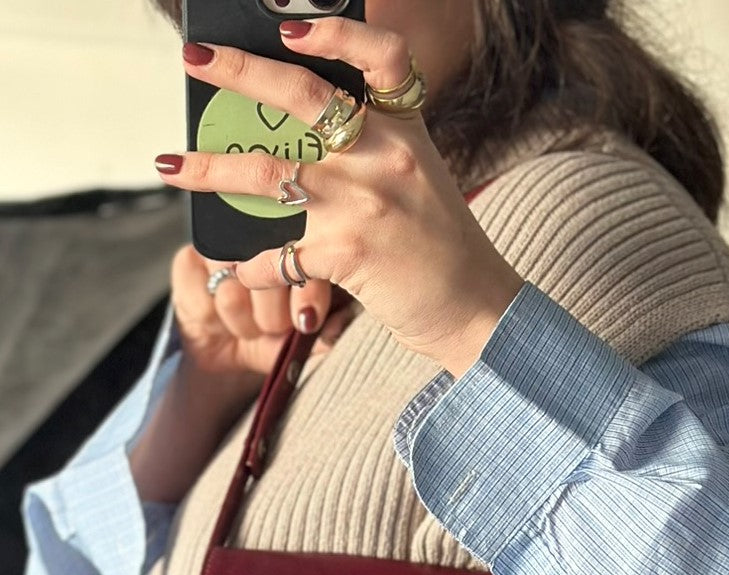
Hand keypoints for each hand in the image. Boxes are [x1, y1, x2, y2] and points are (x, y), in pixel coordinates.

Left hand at [156, 20, 522, 377]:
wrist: (475, 308)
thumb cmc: (441, 248)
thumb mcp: (419, 179)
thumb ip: (372, 150)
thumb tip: (293, 138)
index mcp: (406, 130)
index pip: (382, 54)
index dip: (336, 29)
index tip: (286, 23)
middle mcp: (385, 156)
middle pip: (303, 96)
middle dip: (238, 72)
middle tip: (194, 60)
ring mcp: (364, 203)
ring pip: (267, 171)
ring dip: (208, 169)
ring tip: (169, 165)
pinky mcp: (345, 254)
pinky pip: (277, 253)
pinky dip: (250, 264)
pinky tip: (238, 267)